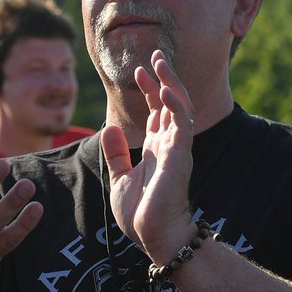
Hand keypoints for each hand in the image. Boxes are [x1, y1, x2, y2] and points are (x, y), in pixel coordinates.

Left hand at [100, 50, 195, 263]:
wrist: (154, 237)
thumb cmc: (140, 214)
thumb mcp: (120, 178)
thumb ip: (116, 153)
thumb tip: (109, 128)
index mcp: (156, 148)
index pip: (157, 111)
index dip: (150, 89)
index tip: (140, 70)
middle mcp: (169, 144)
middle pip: (169, 102)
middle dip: (163, 78)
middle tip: (155, 54)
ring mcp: (176, 148)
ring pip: (179, 107)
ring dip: (171, 83)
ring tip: (159, 63)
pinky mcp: (180, 155)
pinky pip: (181, 124)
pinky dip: (175, 105)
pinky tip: (165, 90)